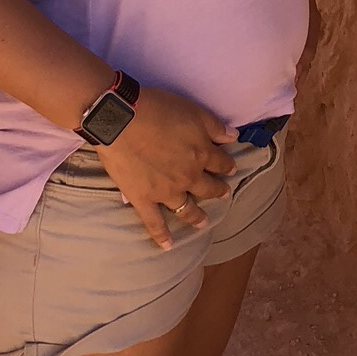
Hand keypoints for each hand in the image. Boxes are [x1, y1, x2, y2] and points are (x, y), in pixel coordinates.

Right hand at [98, 86, 236, 248]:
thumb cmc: (157, 109)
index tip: (230, 168)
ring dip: (196, 216)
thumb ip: (215, 127)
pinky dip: (161, 235)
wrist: (122, 120)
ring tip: (203, 221)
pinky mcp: (143, 199)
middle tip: (223, 194)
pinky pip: (154, 222)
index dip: (227, 165)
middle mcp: (188, 176)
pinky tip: (167, 246)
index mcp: (201, 153)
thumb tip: (234, 138)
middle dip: (217, 191)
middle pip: (207, 187)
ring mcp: (166, 191)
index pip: (221, 162)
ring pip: (186, 208)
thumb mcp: (194, 111)